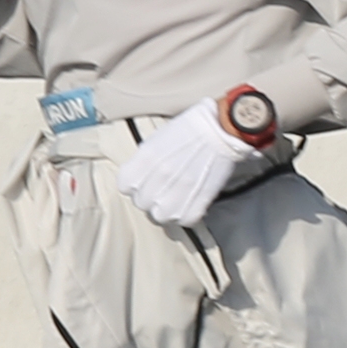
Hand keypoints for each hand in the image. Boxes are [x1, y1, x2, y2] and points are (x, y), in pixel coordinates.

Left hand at [118, 109, 261, 227]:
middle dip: (150, 197)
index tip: (143, 181)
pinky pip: (185, 219)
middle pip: (142, 202)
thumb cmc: (190, 129)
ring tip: (174, 199)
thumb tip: (139, 178)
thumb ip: (143, 162)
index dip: (134, 184)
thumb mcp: (157, 139)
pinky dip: (186, 214)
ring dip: (166, 209)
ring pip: (160, 216)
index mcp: (146, 159)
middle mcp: (159, 176)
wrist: (221, 129)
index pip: (124, 186)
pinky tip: (189, 203)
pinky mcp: (200, 200)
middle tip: (162, 188)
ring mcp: (179, 190)